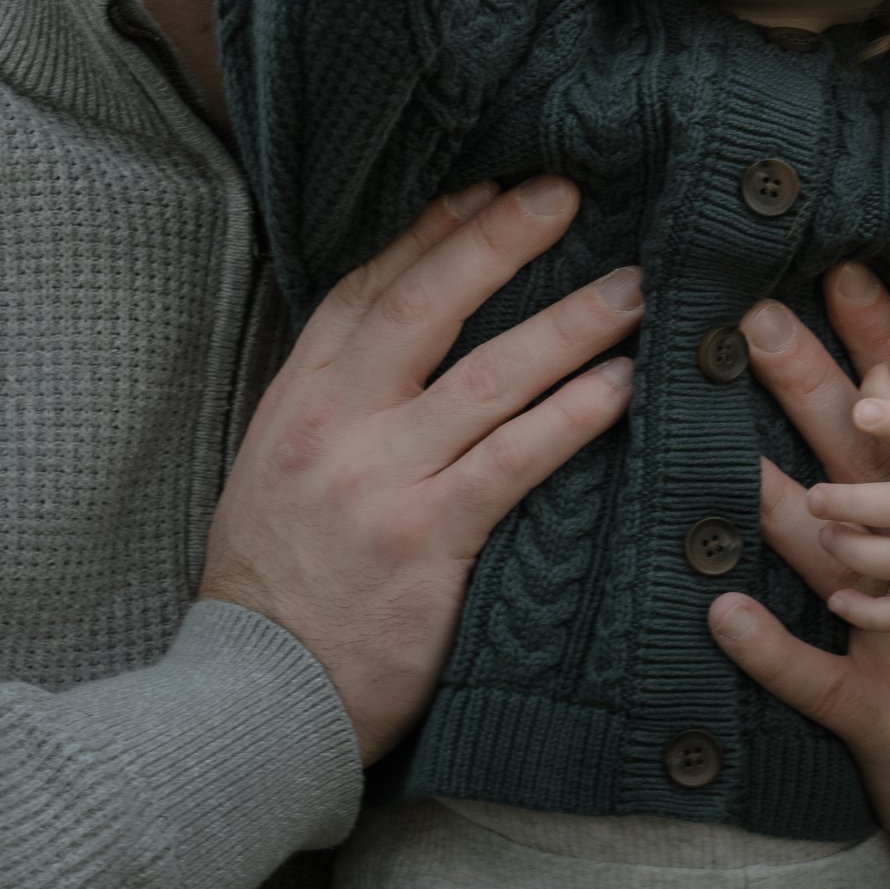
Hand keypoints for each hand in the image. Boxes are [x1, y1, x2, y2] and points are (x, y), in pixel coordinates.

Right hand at [200, 178, 638, 760]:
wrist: (256, 703)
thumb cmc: (279, 591)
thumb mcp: (277, 475)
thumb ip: (336, 408)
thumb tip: (410, 344)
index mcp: (296, 403)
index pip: (364, 291)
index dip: (429, 231)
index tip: (489, 185)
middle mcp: (334, 427)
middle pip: (425, 305)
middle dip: (499, 240)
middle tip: (566, 193)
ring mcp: (380, 482)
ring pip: (487, 376)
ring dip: (569, 324)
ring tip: (634, 288)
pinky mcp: (425, 542)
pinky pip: (511, 461)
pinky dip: (570, 417)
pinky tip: (619, 388)